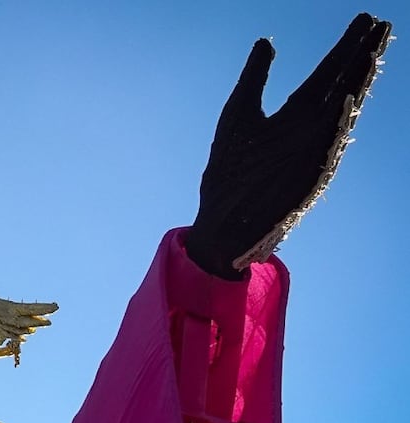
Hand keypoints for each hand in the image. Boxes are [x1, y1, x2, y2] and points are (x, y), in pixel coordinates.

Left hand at [186, 14, 390, 278]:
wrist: (220, 223)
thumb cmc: (230, 174)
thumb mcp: (239, 116)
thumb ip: (254, 80)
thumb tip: (266, 41)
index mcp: (294, 116)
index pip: (327, 74)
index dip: (345, 48)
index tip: (365, 18)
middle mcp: (308, 131)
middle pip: (342, 86)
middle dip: (361, 57)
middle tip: (381, 25)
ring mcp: (310, 154)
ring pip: (340, 115)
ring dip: (356, 86)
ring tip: (370, 54)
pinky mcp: (305, 179)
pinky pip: (324, 150)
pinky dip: (334, 126)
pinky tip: (345, 101)